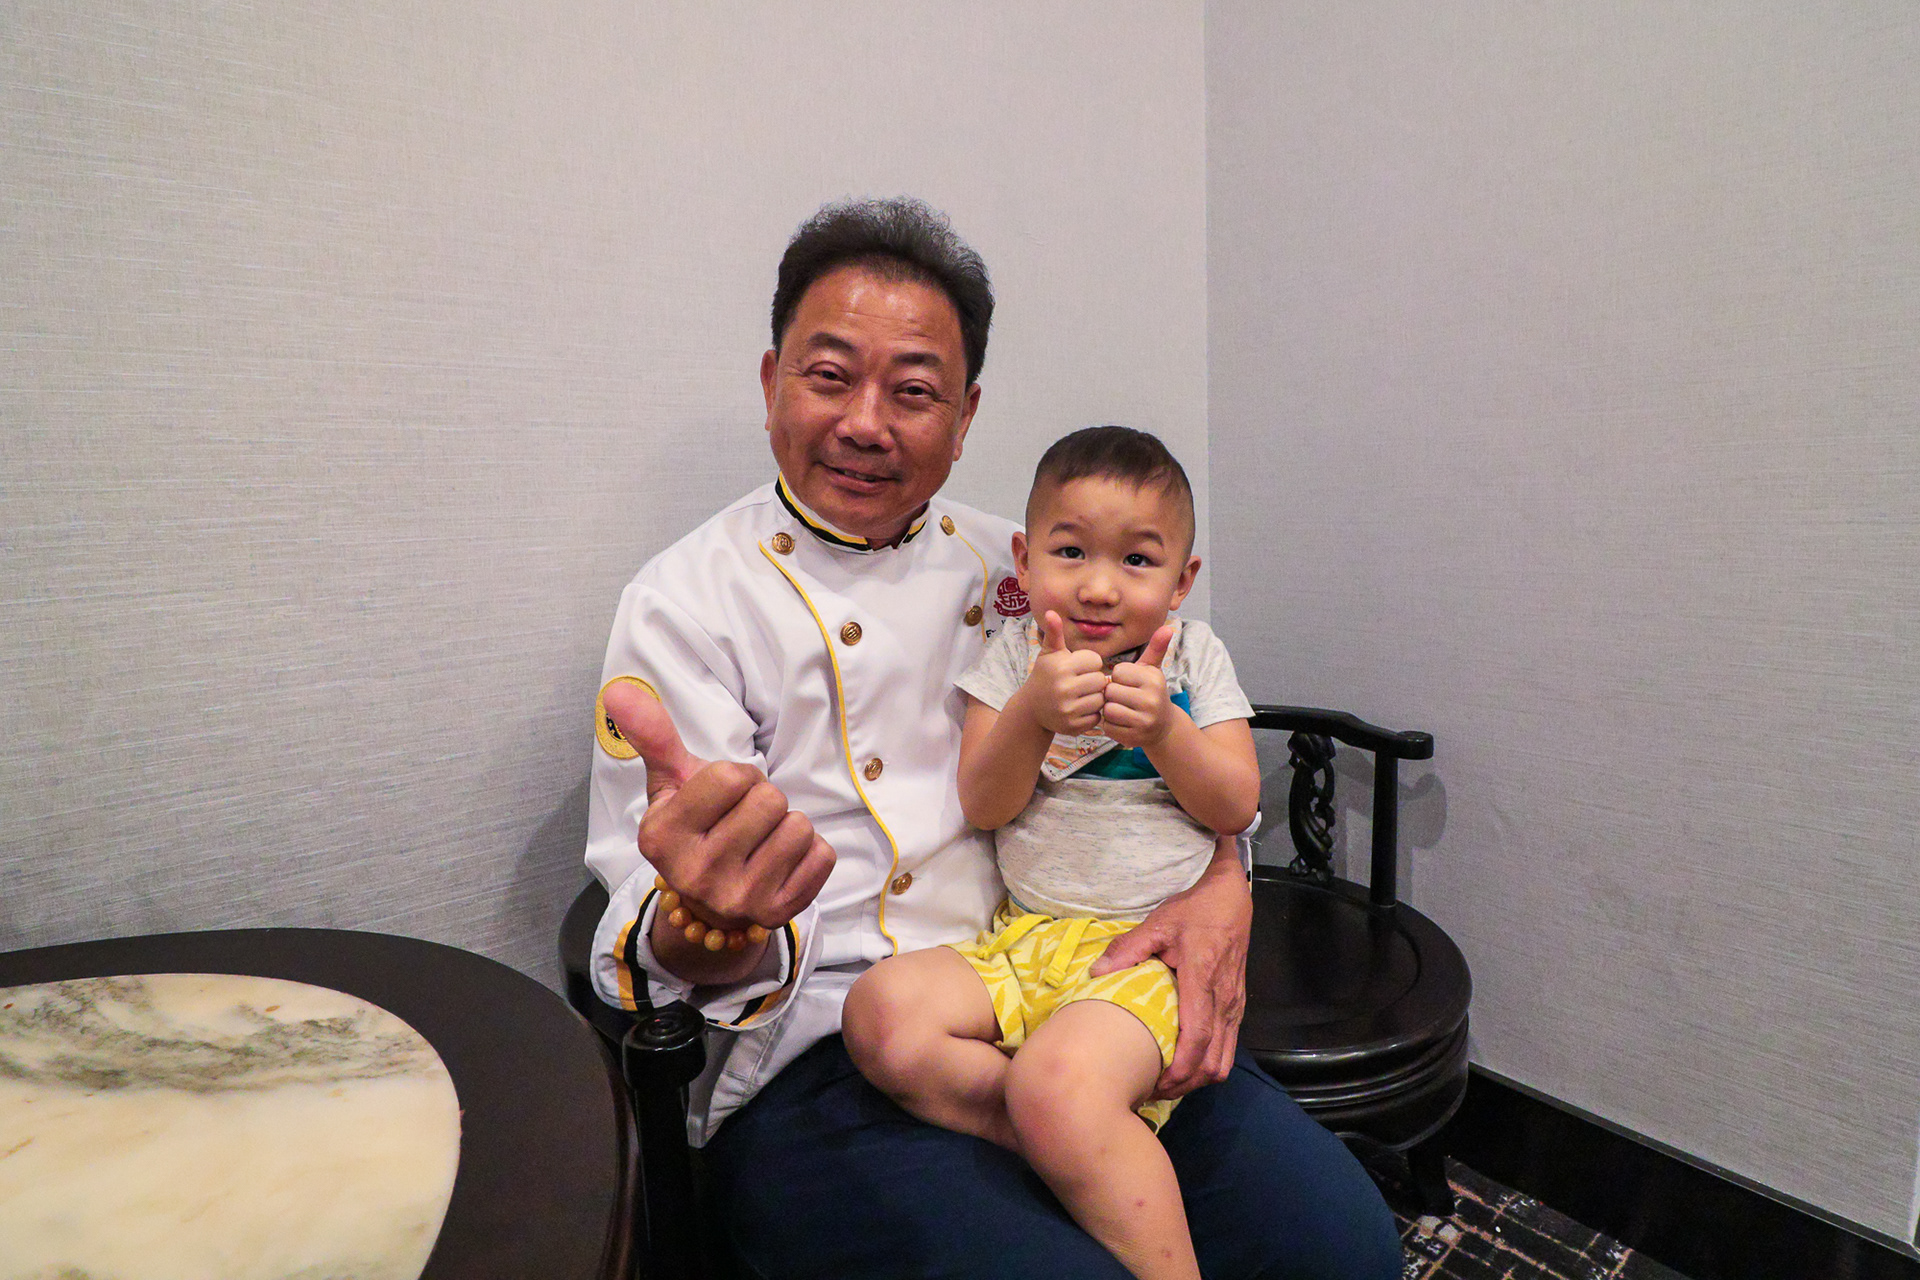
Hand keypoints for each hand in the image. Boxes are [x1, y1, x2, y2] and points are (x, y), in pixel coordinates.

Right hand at [601, 680, 833, 931]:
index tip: (723, 797)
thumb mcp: (669, 784)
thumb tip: (620, 688)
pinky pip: (821, 855)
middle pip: (770, 799)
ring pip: (799, 826)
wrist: (707, 904)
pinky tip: (780, 862)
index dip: (737, 777)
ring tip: (761, 841)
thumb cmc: (695, 829)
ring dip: (787, 825)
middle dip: (763, 799)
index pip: (731, 777)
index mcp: (663, 838)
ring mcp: (738, 899)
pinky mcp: (777, 914)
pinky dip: (809, 852)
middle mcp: (697, 875)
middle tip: (743, 821)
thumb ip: (652, 735)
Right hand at [1025, 611, 1107, 735]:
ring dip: (1094, 697)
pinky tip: (1080, 708)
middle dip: (1093, 680)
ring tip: (1081, 695)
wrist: (1031, 708)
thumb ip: (1054, 633)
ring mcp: (1067, 709)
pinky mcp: (1072, 726)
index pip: (1095, 661)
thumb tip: (1051, 612)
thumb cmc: (1044, 675)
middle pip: (1099, 680)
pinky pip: (1096, 717)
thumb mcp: (1049, 653)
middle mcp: (1063, 688)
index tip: (1078, 668)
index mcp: (1061, 668)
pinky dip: (1091, 714)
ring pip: (1100, 700)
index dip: (1089, 663)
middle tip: (1081, 683)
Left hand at [1087, 842, 1249, 1097]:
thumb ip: (1128, 949)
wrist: (1231, 898)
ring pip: (1225, 1059)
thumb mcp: (1157, 923)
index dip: (1180, 1067)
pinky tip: (1186, 1064)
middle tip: (1155, 1090)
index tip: (1157, 1084)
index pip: (1197, 1035)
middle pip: (1213, 1060)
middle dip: (1187, 1083)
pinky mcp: (1238, 1005)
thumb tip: (1096, 973)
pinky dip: (1209, 1063)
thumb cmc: (1193, 911)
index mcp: (1202, 979)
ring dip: (1199, 1078)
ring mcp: (1235, 1004)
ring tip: (1169, 1083)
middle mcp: (1224, 998)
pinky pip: (1228, 1047)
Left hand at [1100, 624, 1175, 747]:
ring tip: (1121, 708)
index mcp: (1153, 680)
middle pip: (1110, 691)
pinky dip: (1110, 725)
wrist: (1163, 726)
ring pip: (1107, 710)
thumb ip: (1156, 648)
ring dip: (1109, 709)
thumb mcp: (1153, 670)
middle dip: (1112, 694)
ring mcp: (1143, 721)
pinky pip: (1108, 727)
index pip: (1118, 672)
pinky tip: (1121, 722)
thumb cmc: (1151, 692)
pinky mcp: (1134, 737)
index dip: (1119, 677)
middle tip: (1123, 697)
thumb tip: (1169, 626)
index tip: (1129, 683)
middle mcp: (1151, 700)